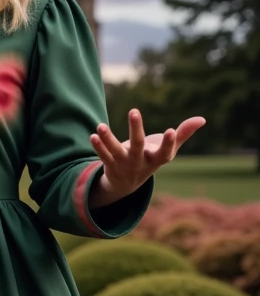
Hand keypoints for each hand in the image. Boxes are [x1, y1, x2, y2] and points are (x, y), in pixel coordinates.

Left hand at [89, 108, 206, 200]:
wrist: (128, 184)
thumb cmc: (151, 159)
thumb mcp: (167, 150)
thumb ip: (183, 134)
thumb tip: (202, 119)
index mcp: (157, 158)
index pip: (165, 152)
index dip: (169, 142)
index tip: (171, 130)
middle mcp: (140, 162)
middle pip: (137, 145)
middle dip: (135, 129)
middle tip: (134, 111)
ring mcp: (124, 164)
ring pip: (115, 151)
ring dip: (108, 138)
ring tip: (100, 126)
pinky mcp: (110, 165)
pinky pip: (103, 155)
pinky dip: (98, 146)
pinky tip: (93, 135)